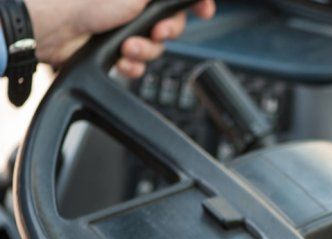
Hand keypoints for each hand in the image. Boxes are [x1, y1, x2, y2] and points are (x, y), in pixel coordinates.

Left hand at [25, 0, 215, 77]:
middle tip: (158, 33)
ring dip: (144, 52)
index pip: (175, 0)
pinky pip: (138, 64)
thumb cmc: (85, 2)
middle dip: (166, 32)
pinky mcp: (114, 50)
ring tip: (127, 49)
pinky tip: (121, 61)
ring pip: (155, 48)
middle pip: (171, 24)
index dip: (194, 4)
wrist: (52, 30)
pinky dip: (132, 66)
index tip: (204, 11)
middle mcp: (133, 7)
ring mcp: (124, 28)